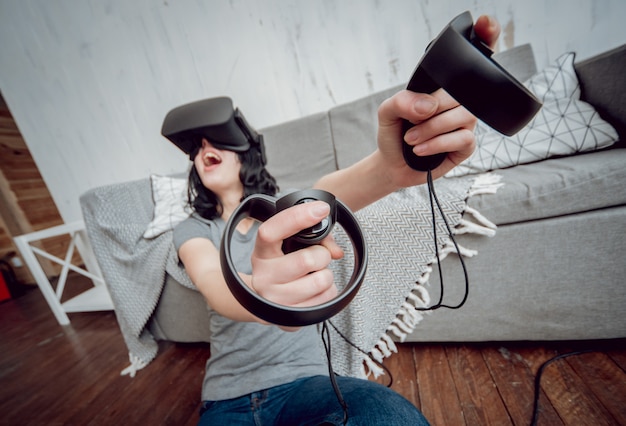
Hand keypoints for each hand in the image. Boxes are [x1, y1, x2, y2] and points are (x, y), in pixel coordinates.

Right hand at [249, 201, 343, 310]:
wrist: (266, 301)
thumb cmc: (283, 266)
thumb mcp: (289, 247)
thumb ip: (315, 238)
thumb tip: (336, 252)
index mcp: (262, 252)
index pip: (271, 230)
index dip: (297, 217)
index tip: (320, 209)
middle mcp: (263, 276)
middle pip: (307, 260)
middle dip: (321, 255)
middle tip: (317, 256)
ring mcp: (275, 299)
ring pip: (320, 281)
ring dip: (326, 274)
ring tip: (314, 275)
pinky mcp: (289, 318)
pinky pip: (325, 299)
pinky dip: (328, 291)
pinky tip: (314, 290)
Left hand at [376, 15, 501, 185]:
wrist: (392, 164)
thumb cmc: (394, 133)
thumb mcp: (387, 111)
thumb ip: (401, 100)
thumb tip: (427, 106)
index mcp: (442, 87)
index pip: (469, 60)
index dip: (485, 36)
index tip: (487, 22)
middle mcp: (459, 101)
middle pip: (461, 94)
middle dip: (431, 111)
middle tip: (410, 124)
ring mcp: (465, 122)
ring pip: (463, 116)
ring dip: (431, 129)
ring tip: (411, 139)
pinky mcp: (466, 145)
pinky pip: (464, 138)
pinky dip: (438, 143)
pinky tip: (421, 149)